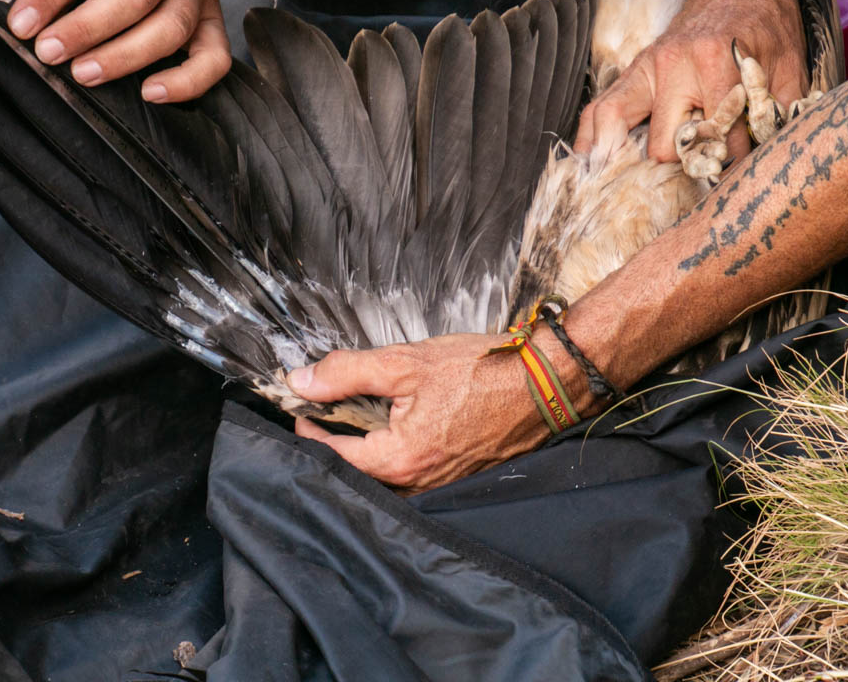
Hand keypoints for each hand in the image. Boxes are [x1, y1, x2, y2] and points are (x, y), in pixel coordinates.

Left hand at [5, 0, 230, 102]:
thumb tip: (28, 26)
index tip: (23, 24)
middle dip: (88, 28)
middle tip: (50, 52)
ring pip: (171, 28)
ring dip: (125, 56)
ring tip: (85, 73)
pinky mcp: (214, 21)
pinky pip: (213, 59)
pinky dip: (186, 82)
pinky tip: (151, 93)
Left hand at [286, 333, 550, 492]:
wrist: (546, 381)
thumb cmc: (482, 371)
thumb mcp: (405, 362)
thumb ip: (348, 372)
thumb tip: (302, 380)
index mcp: (401, 459)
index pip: (335, 458)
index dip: (311, 432)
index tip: (301, 410)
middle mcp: (420, 483)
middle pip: (359, 473)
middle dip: (338, 443)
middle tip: (328, 410)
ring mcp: (442, 485)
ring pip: (387, 477)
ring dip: (368, 450)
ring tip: (362, 416)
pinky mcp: (460, 478)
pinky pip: (415, 476)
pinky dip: (398, 453)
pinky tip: (401, 424)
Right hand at [576, 0, 804, 163]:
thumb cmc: (766, 25)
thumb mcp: (788, 65)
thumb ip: (781, 112)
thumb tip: (770, 157)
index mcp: (715, 64)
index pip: (718, 138)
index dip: (731, 166)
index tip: (738, 181)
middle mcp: (673, 67)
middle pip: (662, 144)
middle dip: (679, 167)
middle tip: (695, 178)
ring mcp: (645, 68)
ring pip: (613, 126)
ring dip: (622, 159)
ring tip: (626, 188)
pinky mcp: (632, 71)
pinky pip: (598, 109)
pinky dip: (592, 140)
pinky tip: (591, 165)